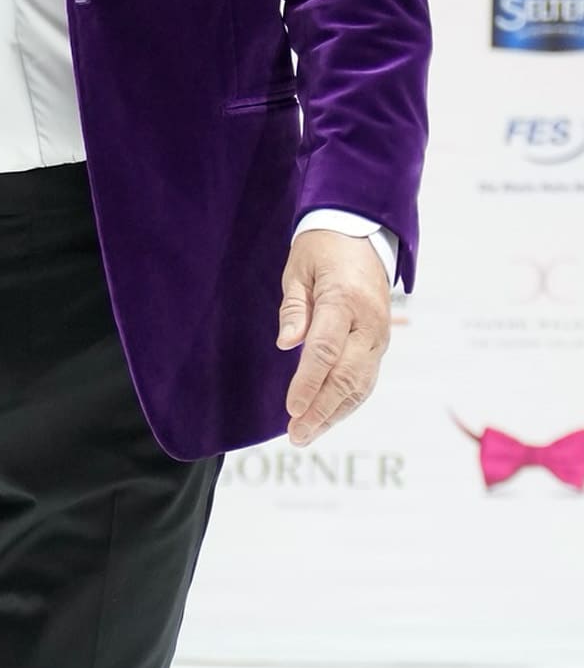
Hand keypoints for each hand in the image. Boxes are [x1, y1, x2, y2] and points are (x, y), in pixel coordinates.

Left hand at [277, 229, 391, 443]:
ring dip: (333, 413)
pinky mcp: (380, 344)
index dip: (308, 382)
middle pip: (346, 376)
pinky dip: (347, 402)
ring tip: (306, 434)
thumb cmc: (323, 248)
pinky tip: (327, 416)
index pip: (326, 350)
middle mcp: (368, 323)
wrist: (363, 233)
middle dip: (321, 409)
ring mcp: (379, 336)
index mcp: (344, 300)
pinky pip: (366, 379)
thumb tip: (288, 344)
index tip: (291, 408)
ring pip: (360, 384)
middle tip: (296, 434)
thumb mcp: (298, 269)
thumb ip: (293, 308)